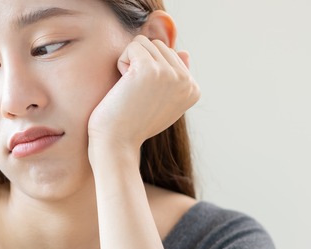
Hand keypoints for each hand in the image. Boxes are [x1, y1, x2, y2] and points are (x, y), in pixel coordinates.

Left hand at [87, 35, 199, 165]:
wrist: (117, 143)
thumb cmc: (132, 125)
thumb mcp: (162, 103)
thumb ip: (175, 79)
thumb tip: (184, 52)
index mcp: (193, 89)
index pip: (170, 55)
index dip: (149, 71)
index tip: (145, 98)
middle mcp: (187, 81)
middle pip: (159, 45)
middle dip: (140, 63)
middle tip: (134, 93)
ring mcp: (171, 74)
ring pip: (146, 43)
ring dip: (130, 62)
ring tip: (130, 90)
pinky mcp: (150, 69)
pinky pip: (133, 45)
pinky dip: (121, 62)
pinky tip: (123, 84)